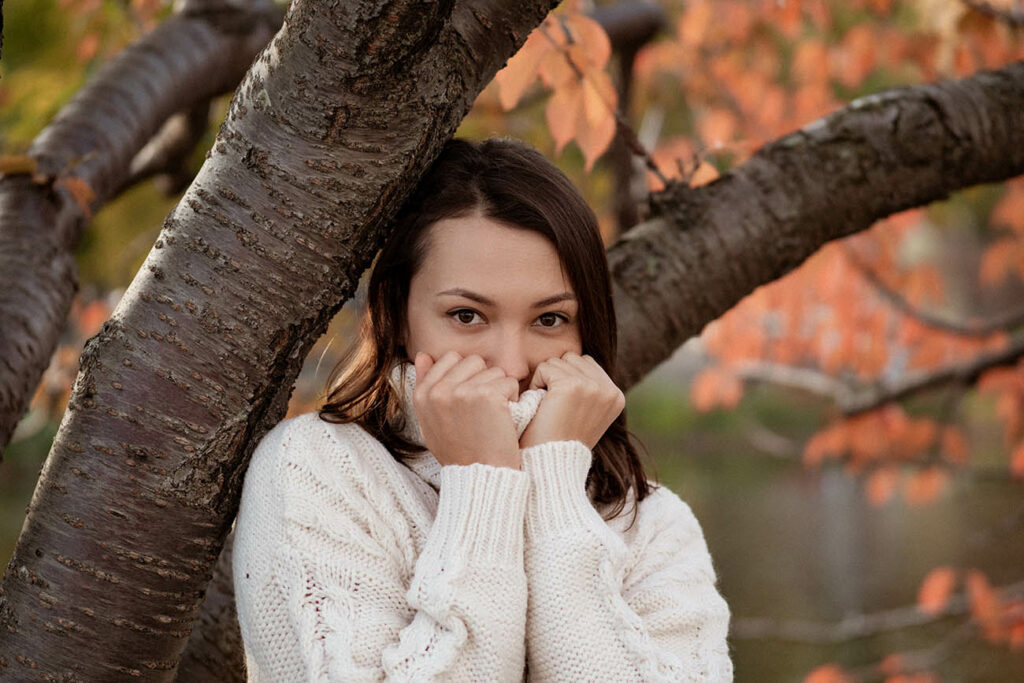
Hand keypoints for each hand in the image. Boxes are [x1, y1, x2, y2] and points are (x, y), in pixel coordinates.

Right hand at [413, 351, 522, 468]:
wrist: (481, 476)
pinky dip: (513, 399)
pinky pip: (509, 382)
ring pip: (494, 370)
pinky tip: (504, 418)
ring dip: (500, 390)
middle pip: (474, 360)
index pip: (450, 358)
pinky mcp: (486, 395)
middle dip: (484, 379)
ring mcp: (461, 391)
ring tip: (493, 416)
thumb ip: (426, 387)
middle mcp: (438, 391)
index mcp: (422, 395)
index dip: (467, 375)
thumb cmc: (460, 451)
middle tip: (483, 409)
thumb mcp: (432, 421)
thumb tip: (423, 354)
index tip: (470, 400)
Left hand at [518, 352, 624, 449]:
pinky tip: (541, 405)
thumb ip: (589, 388)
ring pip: (558, 361)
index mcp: (616, 396)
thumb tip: (574, 359)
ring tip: (548, 406)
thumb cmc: (560, 440)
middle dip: (557, 376)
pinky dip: (536, 384)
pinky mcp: (572, 385)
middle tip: (554, 406)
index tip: (563, 406)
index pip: (586, 363)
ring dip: (546, 380)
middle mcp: (608, 390)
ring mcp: (592, 387)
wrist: (551, 464)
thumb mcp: (586, 414)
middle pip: (573, 358)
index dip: (567, 379)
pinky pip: (545, 367)